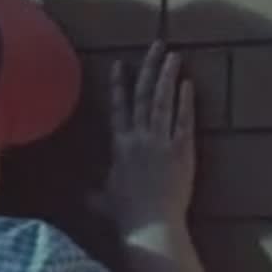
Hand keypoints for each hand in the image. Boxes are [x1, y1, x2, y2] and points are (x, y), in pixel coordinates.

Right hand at [99, 42, 195, 234]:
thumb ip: (94, 194)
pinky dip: (186, 101)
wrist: (150, 225)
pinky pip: (183, 121)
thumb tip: (82, 196)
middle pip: (144, 95)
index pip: (118, 108)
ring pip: (163, 101)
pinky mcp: (182, 151)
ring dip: (168, 76)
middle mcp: (139, 137)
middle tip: (157, 45)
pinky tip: (188, 84)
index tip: (120, 64)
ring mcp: (161, 142)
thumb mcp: (103, 202)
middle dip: (149, 68)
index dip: (118, 85)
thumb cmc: (126, 216)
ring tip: (175, 55)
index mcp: (120, 146)